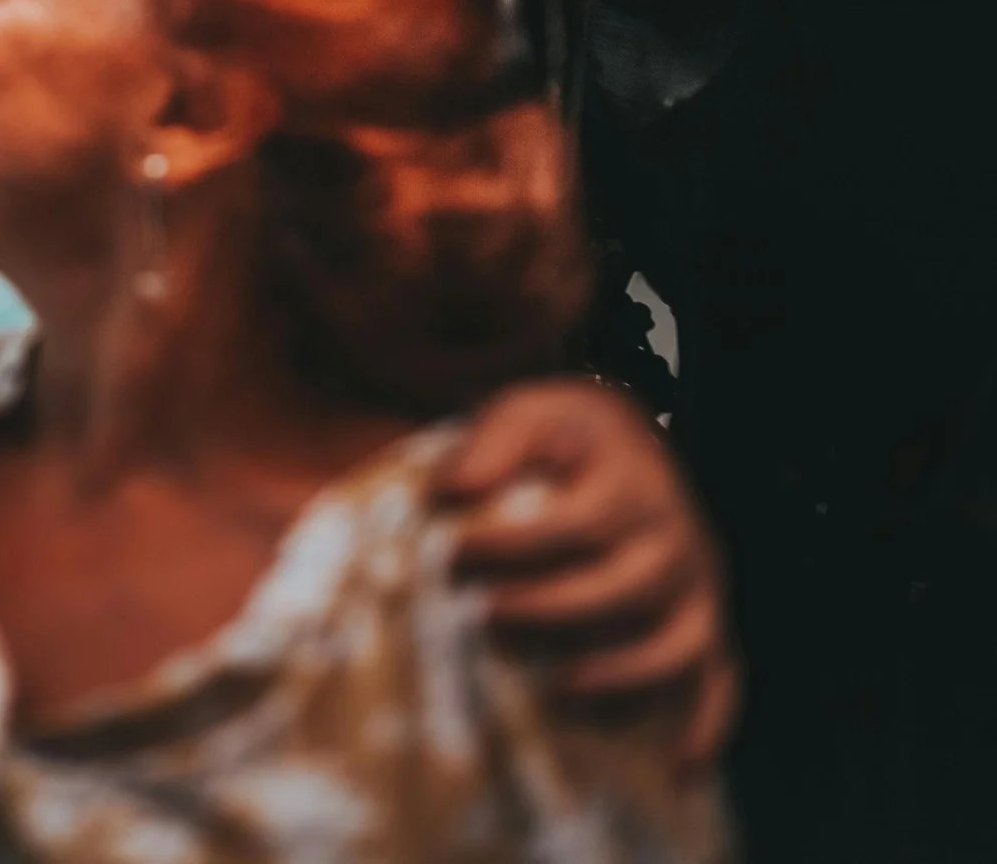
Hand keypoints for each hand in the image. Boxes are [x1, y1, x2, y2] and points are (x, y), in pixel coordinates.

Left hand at [439, 378, 736, 764]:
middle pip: (623, 591)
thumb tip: (451, 489)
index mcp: (631, 485)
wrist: (628, 437)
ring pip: (677, 645)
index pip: (574, 523)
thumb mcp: (528, 409)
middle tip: (487, 615)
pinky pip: (721, 678)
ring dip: (620, 677)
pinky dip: (707, 724)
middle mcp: (675, 538)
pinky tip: (678, 765)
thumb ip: (492, 441)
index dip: (511, 544)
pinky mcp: (707, 618)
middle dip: (551, 611)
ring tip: (556, 689)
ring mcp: (698, 585)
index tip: (453, 551)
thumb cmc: (566, 434)